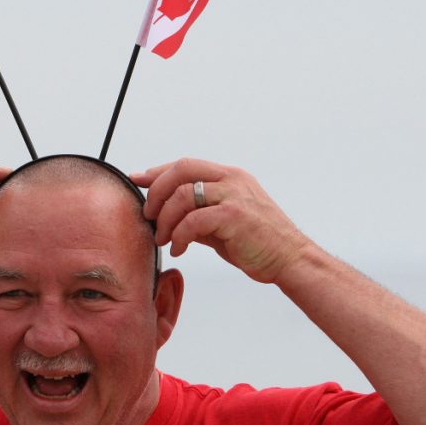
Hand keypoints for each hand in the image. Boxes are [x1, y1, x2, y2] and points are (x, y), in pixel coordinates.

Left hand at [131, 158, 310, 283]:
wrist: (288, 259)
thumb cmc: (257, 243)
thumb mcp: (223, 222)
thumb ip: (198, 213)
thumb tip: (166, 215)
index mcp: (229, 177)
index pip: (185, 165)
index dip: (157, 172)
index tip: (136, 179)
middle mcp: (232, 180)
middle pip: (180, 170)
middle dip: (156, 192)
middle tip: (149, 216)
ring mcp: (234, 195)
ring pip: (183, 195)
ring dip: (165, 219)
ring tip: (163, 239)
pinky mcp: (234, 216)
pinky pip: (193, 220)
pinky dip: (179, 236)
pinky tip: (178, 249)